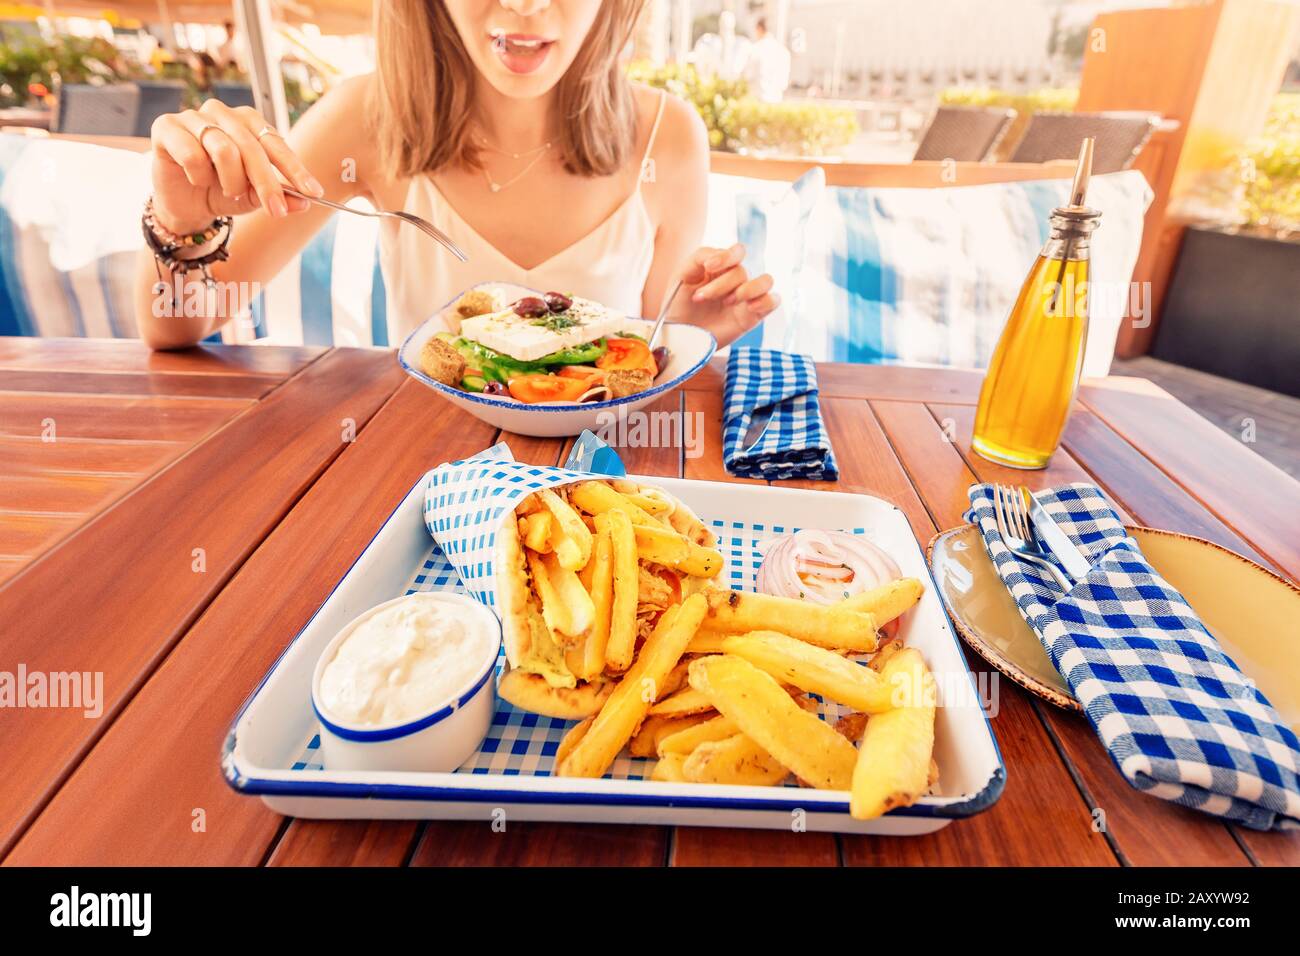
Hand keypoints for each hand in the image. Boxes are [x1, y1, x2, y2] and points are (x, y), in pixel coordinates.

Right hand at [148, 99, 323, 234]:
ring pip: (224, 149)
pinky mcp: (166, 126)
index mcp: (248, 122)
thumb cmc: (221, 192)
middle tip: (277, 211)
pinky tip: (197, 179)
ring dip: (230, 181)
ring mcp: (194, 117)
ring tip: (227, 191)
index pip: (275, 142)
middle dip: (267, 183)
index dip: (294, 169)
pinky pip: (192, 153)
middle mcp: (222, 113)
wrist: (184, 205)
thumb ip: (278, 196)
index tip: (313, 193)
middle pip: (251, 147)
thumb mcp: (253, 197)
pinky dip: (199, 175)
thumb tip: (304, 203)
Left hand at [667, 243, 778, 347]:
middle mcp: (736, 280)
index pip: (737, 252)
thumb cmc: (679, 304)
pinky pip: (772, 301)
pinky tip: (749, 308)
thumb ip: (699, 257)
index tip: (709, 267)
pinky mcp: (752, 316)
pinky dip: (765, 301)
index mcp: (721, 266)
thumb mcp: (682, 275)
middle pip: (742, 271)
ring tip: (728, 302)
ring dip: (748, 289)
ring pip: (766, 281)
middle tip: (701, 298)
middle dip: (721, 285)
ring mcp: (746, 297)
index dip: (726, 257)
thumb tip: (718, 255)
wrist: (678, 334)